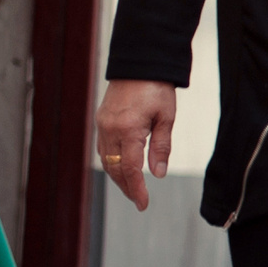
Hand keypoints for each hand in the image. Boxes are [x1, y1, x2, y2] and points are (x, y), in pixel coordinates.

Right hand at [95, 80, 178, 213]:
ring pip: (105, 160)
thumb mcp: (166, 117)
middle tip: (138, 201)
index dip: (136, 189)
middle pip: (114, 168)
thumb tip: (157, 173)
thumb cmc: (156, 88)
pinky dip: (111, 162)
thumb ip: (161, 147)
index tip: (143, 203)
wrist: (139, 62)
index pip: (129, 168)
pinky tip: (121, 167)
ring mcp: (102, 124)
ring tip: (131, 188)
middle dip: (126, 187)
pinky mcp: (101, 120)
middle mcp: (110, 129)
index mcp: (128, 129)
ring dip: (117, 176)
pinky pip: (103, 148)